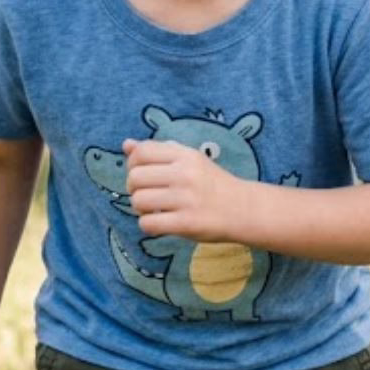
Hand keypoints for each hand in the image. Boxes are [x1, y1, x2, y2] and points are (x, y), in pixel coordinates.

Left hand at [123, 139, 242, 240]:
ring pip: (139, 201)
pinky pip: (148, 223)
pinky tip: (159, 223)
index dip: (133, 164)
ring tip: (153, 210)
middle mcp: (185, 174)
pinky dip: (148, 225)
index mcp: (185, 155)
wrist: (243, 209)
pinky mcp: (187, 223)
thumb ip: (159, 151)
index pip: (142, 152)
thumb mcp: (190, 160)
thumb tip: (126, 144)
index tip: (142, 174)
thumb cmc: (212, 183)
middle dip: (133, 188)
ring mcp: (186, 199)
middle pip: (135, 178)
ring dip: (140, 208)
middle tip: (147, 194)